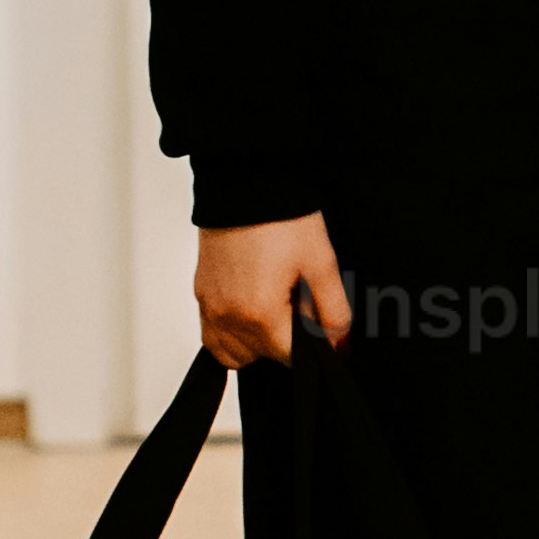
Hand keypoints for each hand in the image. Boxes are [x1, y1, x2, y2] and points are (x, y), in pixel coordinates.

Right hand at [196, 214, 348, 366]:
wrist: (247, 181)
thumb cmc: (283, 218)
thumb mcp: (322, 264)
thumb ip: (333, 312)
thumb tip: (338, 346)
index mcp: (259, 313)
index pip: (291, 358)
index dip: (313, 344)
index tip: (318, 321)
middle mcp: (227, 316)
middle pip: (262, 357)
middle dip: (285, 339)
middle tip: (297, 300)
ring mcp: (209, 305)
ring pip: (233, 353)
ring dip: (256, 342)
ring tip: (275, 305)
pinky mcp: (201, 292)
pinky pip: (213, 334)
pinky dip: (232, 333)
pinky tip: (252, 305)